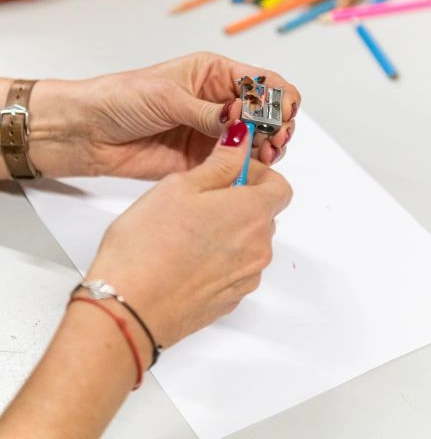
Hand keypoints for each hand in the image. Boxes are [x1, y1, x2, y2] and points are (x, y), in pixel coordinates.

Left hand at [27, 52, 300, 179]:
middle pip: (265, 112)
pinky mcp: (203, 160)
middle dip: (277, 124)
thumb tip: (241, 119)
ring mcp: (212, 132)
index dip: (277, 96)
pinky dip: (247, 168)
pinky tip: (248, 169)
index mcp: (213, 73)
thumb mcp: (167, 97)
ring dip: (267, 148)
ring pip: (256, 140)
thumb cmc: (120, 99)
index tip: (280, 113)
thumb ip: (207, 112)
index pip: (260, 81)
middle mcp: (218, 102)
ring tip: (265, 155)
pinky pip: (234, 164)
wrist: (86, 132)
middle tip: (275, 139)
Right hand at [86, 121, 292, 350]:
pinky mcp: (227, 301)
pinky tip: (183, 256)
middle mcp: (257, 248)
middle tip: (200, 196)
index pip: (280, 186)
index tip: (230, 170)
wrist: (129, 311)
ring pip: (247, 242)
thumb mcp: (181, 186)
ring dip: (227, 230)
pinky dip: (217, 259)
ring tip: (185, 228)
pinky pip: (233, 269)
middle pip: (264, 214)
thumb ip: (220, 162)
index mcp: (251, 214)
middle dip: (239, 200)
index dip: (256, 174)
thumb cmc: (148, 248)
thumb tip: (240, 142)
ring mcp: (244, 278)